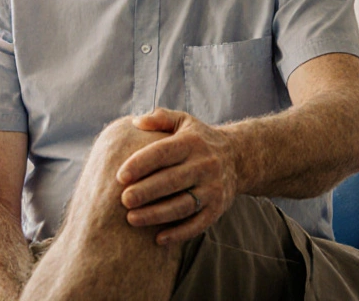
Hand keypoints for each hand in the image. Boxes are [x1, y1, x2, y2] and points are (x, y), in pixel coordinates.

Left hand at [115, 108, 238, 244]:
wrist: (238, 157)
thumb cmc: (199, 139)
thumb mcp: (184, 121)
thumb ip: (160, 118)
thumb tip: (137, 121)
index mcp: (192, 142)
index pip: (163, 153)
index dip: (141, 164)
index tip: (120, 176)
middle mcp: (205, 165)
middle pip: (171, 181)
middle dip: (146, 192)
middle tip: (123, 200)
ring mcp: (213, 188)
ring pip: (183, 205)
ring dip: (157, 214)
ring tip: (132, 219)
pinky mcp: (218, 208)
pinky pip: (198, 224)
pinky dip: (179, 233)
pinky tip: (158, 239)